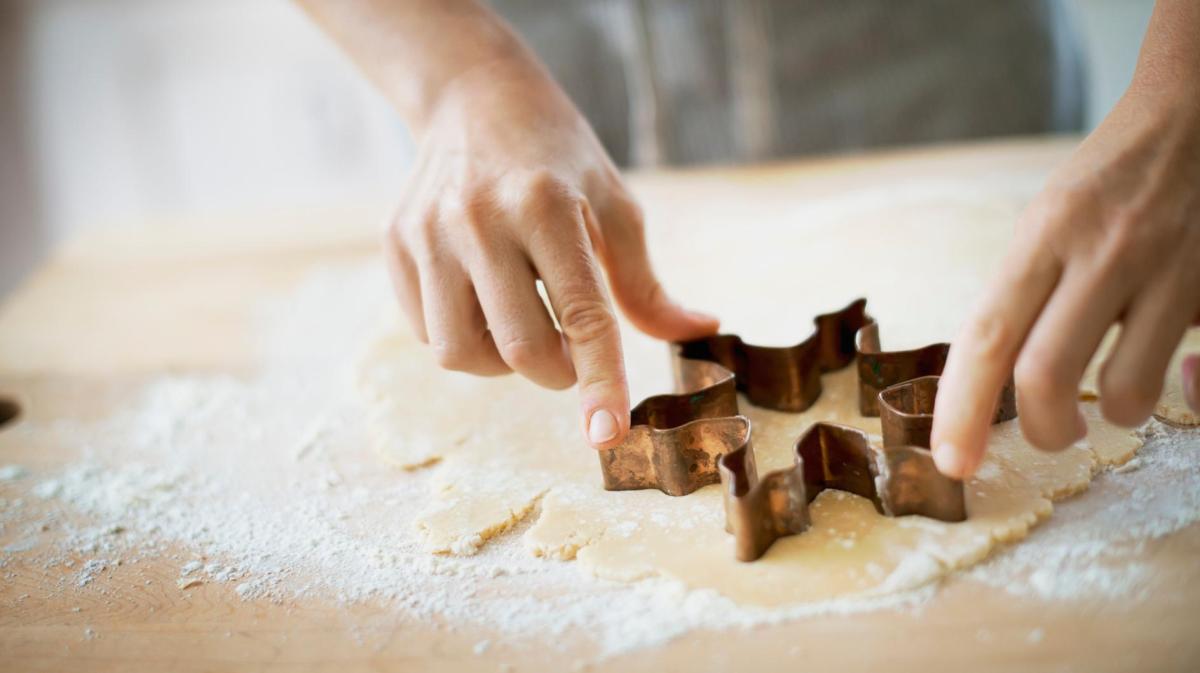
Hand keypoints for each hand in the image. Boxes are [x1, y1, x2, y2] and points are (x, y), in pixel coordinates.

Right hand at [384, 60, 718, 448]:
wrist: (472, 97)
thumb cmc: (557, 157)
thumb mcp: (613, 204)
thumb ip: (646, 282)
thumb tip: (699, 330)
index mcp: (546, 205)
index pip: (581, 314)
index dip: (599, 382)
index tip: (607, 436)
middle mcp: (480, 219)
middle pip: (519, 348)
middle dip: (557, 373)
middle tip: (572, 353)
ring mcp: (429, 233)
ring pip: (461, 353)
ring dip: (504, 364)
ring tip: (524, 324)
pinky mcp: (396, 244)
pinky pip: (427, 333)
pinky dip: (464, 340)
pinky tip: (484, 304)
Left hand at [930, 84, 1199, 476]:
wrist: (1198, 112)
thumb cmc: (1111, 180)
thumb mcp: (1050, 221)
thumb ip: (1025, 294)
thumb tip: (992, 384)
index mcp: (1046, 235)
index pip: (988, 338)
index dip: (963, 410)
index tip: (952, 462)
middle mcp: (1106, 251)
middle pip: (1046, 376)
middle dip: (1042, 429)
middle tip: (1053, 433)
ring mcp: (1172, 268)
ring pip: (1129, 391)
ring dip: (1114, 416)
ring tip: (1112, 399)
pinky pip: (1199, 375)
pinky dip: (1185, 395)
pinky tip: (1177, 374)